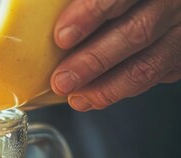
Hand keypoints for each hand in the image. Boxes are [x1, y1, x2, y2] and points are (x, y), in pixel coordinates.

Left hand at [51, 0, 180, 110]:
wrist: (164, 5)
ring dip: (105, 87)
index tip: (62, 36)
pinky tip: (91, 97)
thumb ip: (90, 2)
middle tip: (62, 79)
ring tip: (74, 95)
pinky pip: (154, 78)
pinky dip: (119, 91)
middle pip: (136, 32)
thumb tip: (39, 8)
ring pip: (148, 64)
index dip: (92, 13)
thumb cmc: (125, 3)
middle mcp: (172, 5)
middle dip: (94, 60)